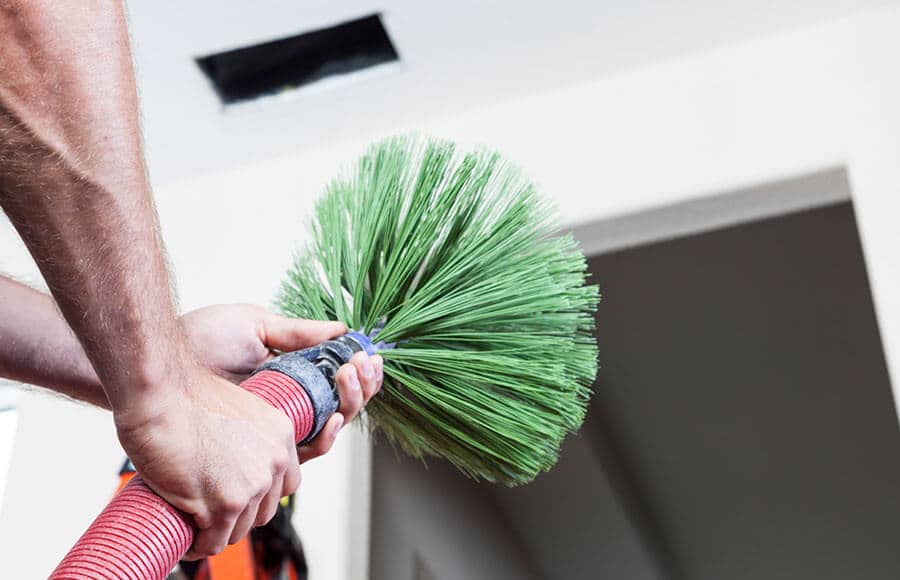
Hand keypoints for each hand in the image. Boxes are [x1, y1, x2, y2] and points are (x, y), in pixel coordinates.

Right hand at [114, 369, 301, 559]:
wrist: (159, 397)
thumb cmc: (184, 398)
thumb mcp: (236, 410)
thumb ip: (247, 437)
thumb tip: (235, 462)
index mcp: (280, 435)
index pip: (285, 485)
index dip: (259, 495)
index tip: (239, 498)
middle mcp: (273, 461)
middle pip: (262, 512)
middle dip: (237, 516)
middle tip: (211, 512)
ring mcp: (251, 485)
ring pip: (238, 530)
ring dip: (215, 532)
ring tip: (194, 524)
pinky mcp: (224, 505)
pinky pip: (213, 542)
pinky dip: (197, 546)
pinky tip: (186, 539)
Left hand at [180, 304, 383, 461]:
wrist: (159, 364)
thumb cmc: (198, 340)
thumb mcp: (255, 325)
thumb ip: (298, 332)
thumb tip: (342, 329)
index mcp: (290, 375)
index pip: (336, 381)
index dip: (359, 373)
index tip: (367, 355)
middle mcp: (287, 405)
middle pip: (341, 407)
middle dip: (361, 387)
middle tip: (361, 366)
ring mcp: (275, 428)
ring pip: (330, 430)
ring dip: (350, 404)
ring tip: (348, 377)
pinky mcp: (260, 450)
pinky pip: (304, 453)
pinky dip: (325, 438)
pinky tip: (331, 418)